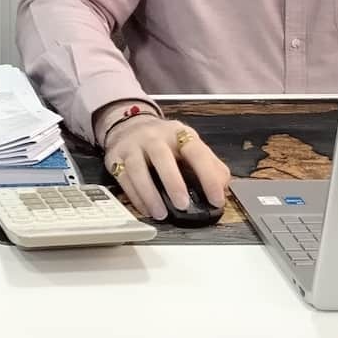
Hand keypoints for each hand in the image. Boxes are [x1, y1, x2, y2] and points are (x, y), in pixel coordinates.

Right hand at [102, 114, 230, 220]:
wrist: (129, 124)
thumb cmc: (165, 141)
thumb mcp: (190, 145)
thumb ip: (210, 164)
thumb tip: (222, 186)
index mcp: (178, 134)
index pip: (196, 152)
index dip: (208, 176)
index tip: (216, 199)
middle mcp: (154, 137)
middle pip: (161, 156)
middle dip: (172, 181)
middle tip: (182, 204)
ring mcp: (132, 146)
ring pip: (137, 167)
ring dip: (149, 193)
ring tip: (160, 214)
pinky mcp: (115, 158)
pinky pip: (123, 178)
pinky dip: (134, 196)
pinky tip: (145, 209)